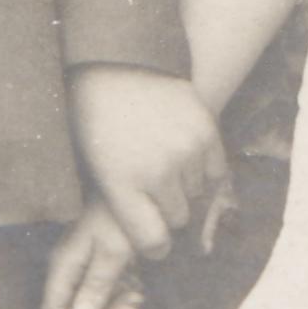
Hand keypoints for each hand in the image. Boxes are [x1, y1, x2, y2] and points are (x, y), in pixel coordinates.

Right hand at [39, 201, 148, 308]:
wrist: (133, 192)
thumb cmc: (119, 216)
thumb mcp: (113, 251)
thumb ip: (97, 284)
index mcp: (65, 265)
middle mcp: (70, 269)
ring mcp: (85, 267)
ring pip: (94, 302)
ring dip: (116, 307)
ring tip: (139, 299)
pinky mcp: (101, 264)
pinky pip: (106, 290)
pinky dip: (121, 295)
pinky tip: (139, 290)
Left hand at [65, 63, 227, 263]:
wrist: (115, 62)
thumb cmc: (96, 118)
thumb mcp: (92, 166)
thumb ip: (119, 204)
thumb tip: (148, 240)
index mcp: (120, 185)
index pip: (153, 242)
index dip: (154, 246)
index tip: (153, 241)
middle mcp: (156, 172)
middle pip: (178, 219)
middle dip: (166, 211)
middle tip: (153, 192)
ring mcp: (185, 151)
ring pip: (197, 194)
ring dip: (184, 185)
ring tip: (163, 161)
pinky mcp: (206, 131)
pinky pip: (215, 170)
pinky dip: (203, 167)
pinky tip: (183, 153)